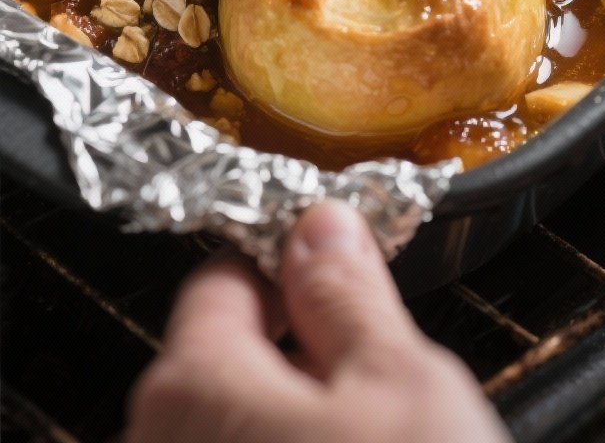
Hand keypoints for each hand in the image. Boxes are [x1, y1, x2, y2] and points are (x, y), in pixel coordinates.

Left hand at [125, 200, 509, 442]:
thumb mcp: (402, 384)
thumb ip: (351, 291)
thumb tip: (322, 226)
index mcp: (193, 384)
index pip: (226, 274)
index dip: (292, 260)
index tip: (339, 262)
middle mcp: (159, 441)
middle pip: (228, 355)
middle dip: (302, 346)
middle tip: (380, 371)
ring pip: (241, 422)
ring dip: (301, 415)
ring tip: (383, 435)